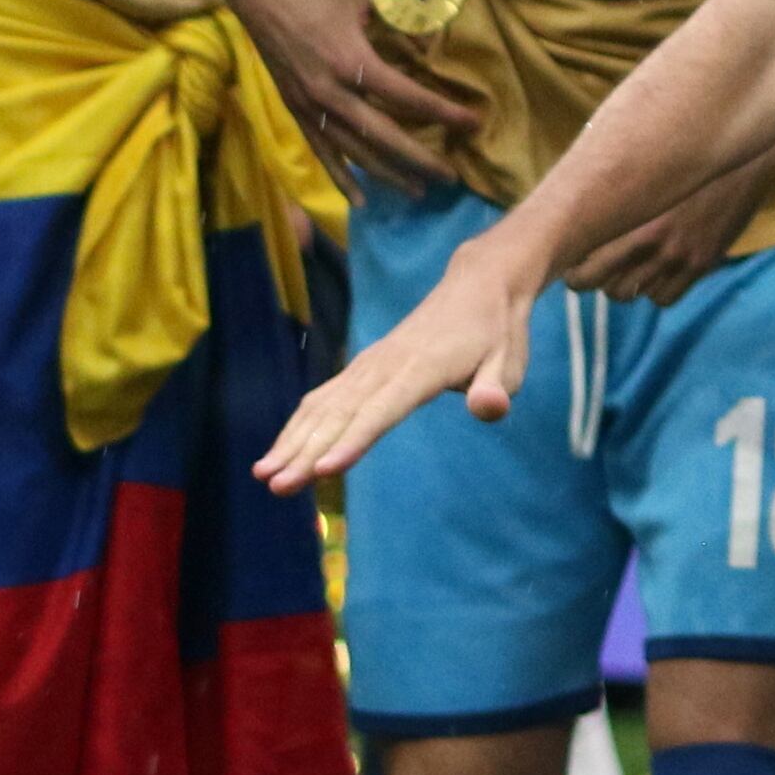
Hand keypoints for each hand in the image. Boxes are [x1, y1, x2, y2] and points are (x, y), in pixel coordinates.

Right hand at [235, 0, 481, 189]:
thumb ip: (408, 6)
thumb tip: (439, 33)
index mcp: (350, 61)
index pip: (408, 97)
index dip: (443, 111)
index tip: (473, 122)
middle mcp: (329, 92)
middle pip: (384, 137)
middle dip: (421, 159)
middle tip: (452, 177)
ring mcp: (309, 104)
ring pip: (354, 151)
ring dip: (387, 173)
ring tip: (418, 190)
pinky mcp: (294, 107)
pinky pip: (321, 150)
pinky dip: (341, 176)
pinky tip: (360, 200)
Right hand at [255, 237, 539, 488]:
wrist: (476, 286)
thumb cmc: (496, 333)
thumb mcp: (510, 362)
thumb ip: (496, 389)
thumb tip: (490, 408)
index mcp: (421, 369)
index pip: (381, 412)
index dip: (353, 442)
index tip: (323, 471)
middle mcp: (385, 366)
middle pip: (340, 414)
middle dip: (306, 452)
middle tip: (278, 488)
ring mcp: (368, 365)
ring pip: (322, 406)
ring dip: (291, 440)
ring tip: (264, 476)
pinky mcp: (362, 368)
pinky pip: (322, 398)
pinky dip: (297, 425)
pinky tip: (280, 452)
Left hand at [572, 154, 770, 305]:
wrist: (740, 159)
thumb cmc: (683, 157)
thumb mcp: (642, 174)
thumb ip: (616, 200)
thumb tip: (582, 216)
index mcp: (630, 218)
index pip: (587, 268)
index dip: (575, 274)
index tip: (572, 267)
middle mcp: (653, 243)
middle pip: (609, 288)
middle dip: (597, 283)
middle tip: (593, 273)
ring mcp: (679, 256)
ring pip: (635, 294)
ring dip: (626, 285)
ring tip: (626, 267)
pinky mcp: (701, 263)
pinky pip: (664, 298)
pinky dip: (654, 291)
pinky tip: (655, 272)